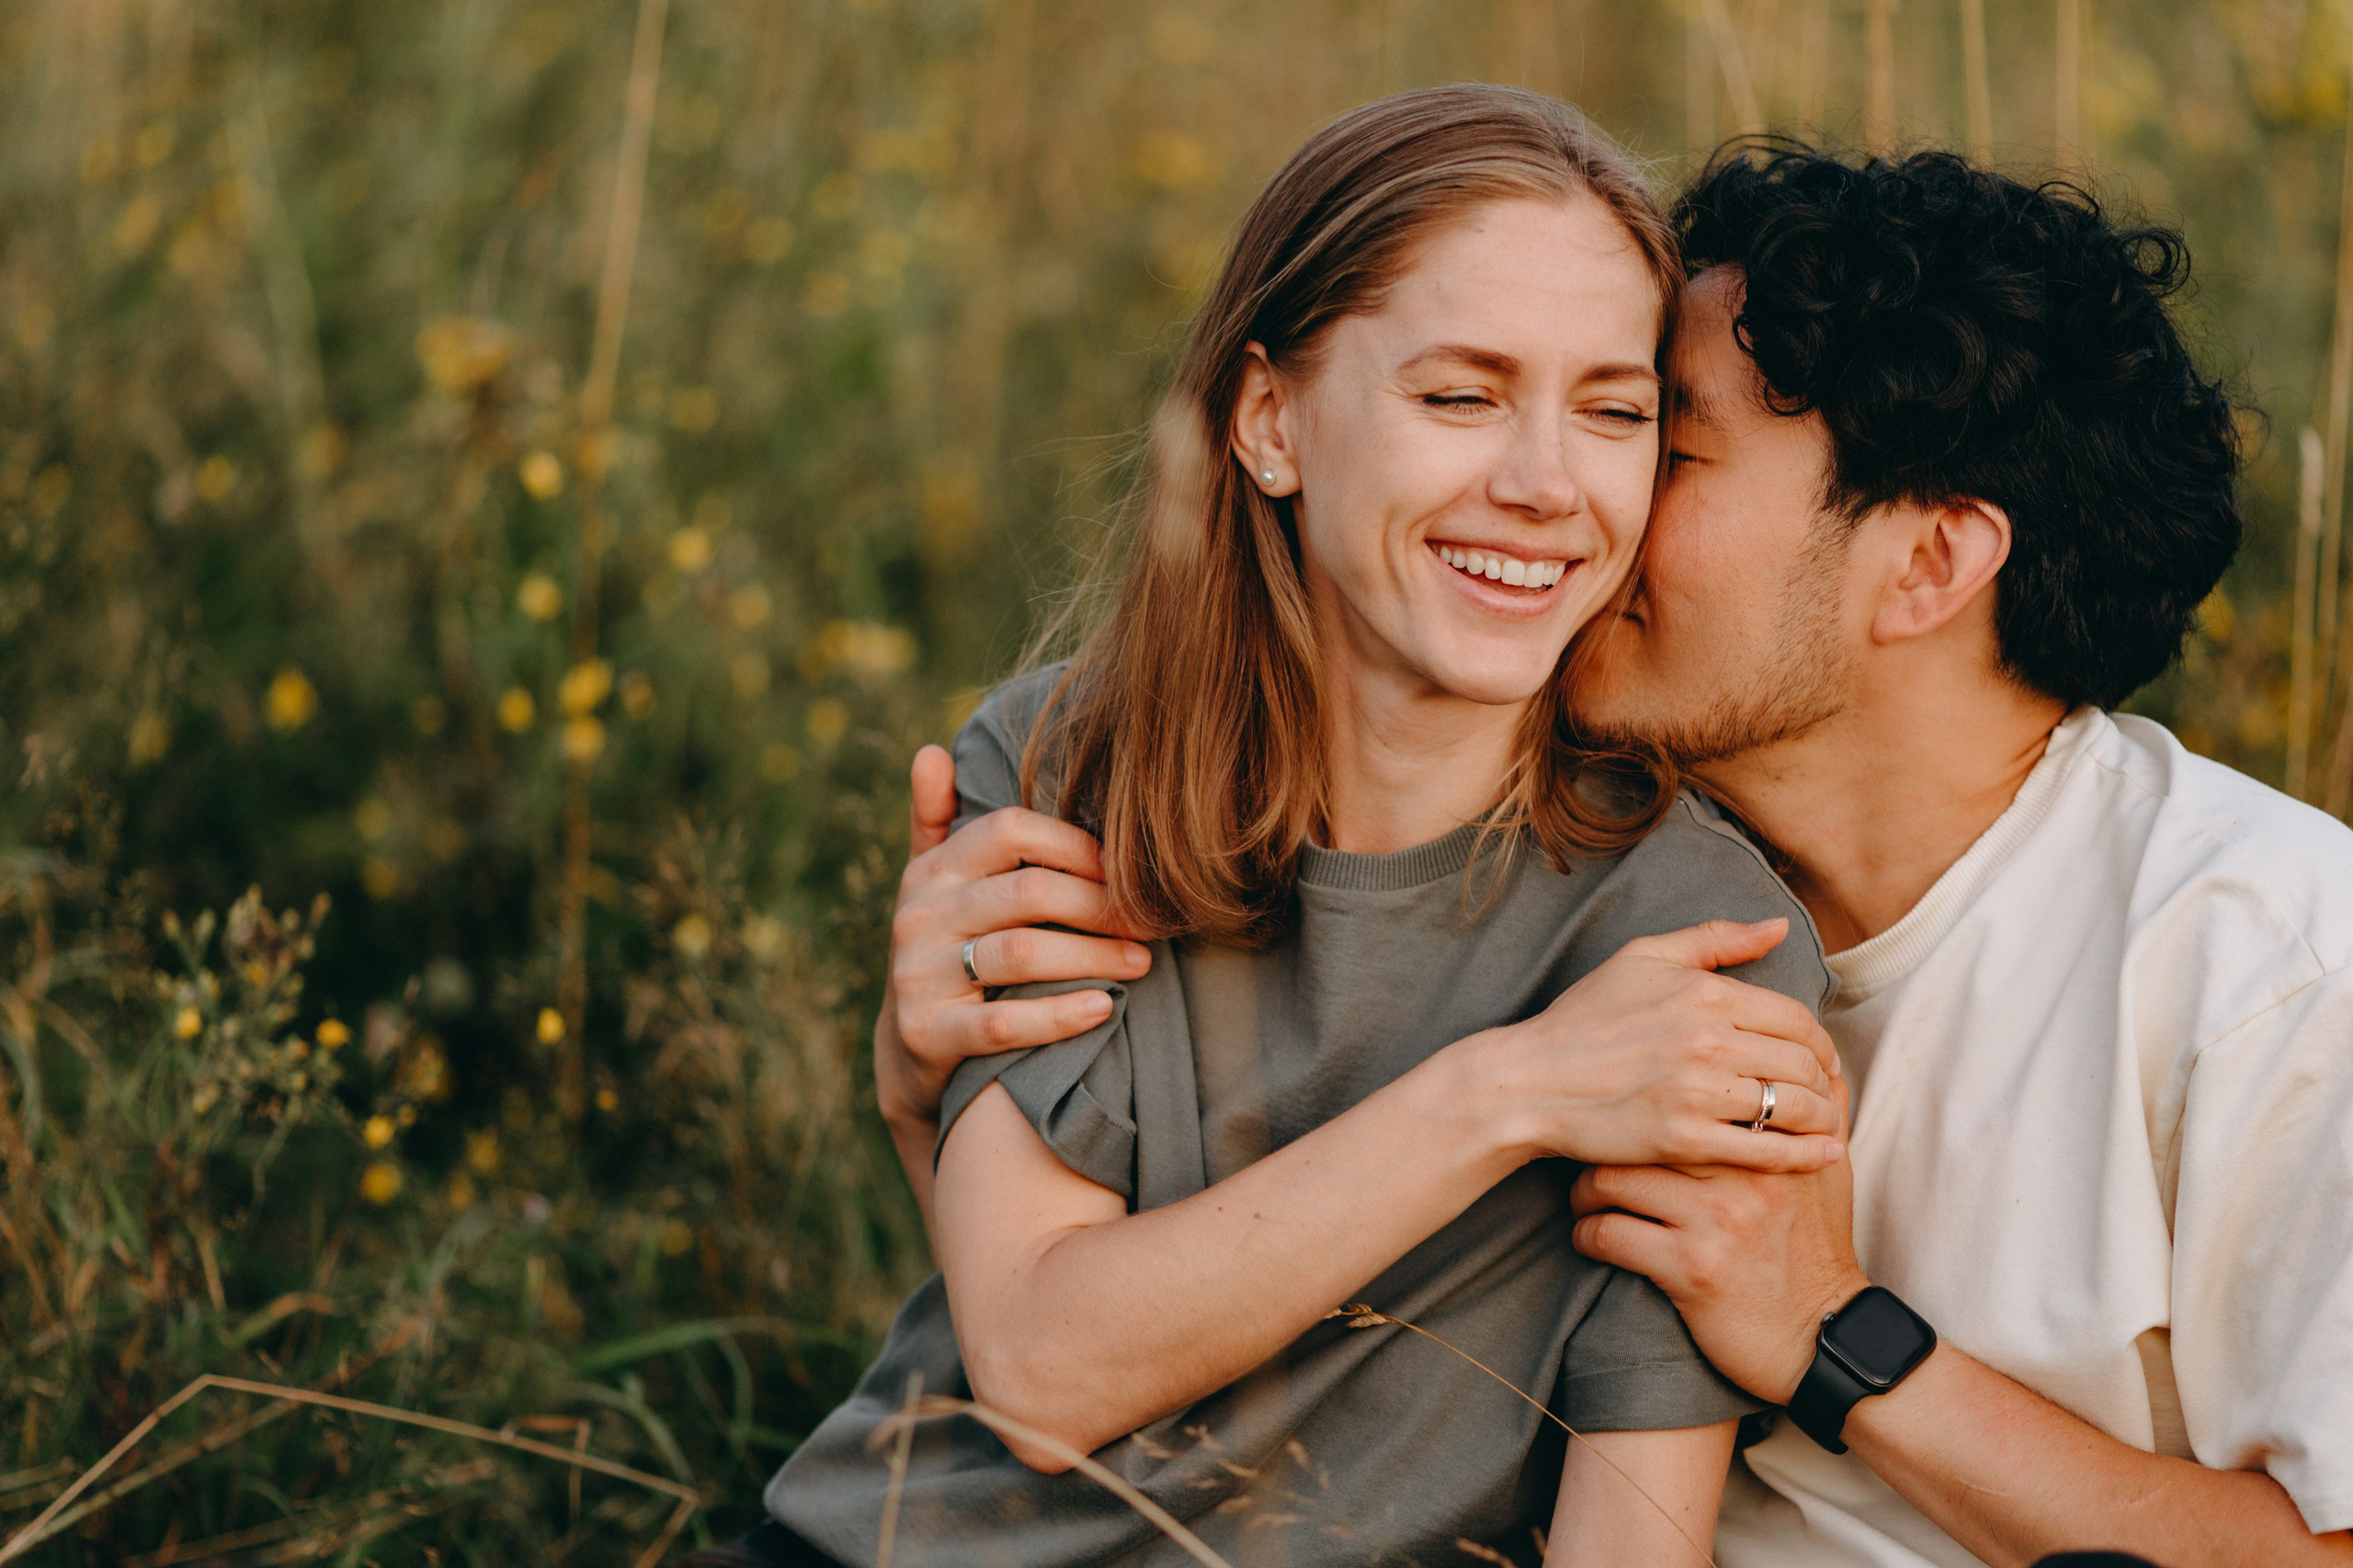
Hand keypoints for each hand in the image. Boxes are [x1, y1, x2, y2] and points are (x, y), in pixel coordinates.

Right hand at [874, 745, 1152, 1134]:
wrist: (910, 1050)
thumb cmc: (949, 949)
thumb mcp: (934, 882)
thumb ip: (937, 818)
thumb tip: (931, 751)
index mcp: (932, 869)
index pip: (1010, 829)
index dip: (1075, 844)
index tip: (1124, 869)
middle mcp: (918, 915)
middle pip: (1028, 892)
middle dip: (1100, 905)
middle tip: (1150, 922)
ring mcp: (918, 975)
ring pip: (1022, 954)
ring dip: (1094, 957)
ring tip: (1141, 961)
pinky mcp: (927, 1034)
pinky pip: (1003, 1022)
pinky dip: (1060, 1015)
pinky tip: (1103, 1008)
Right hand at [1463, 918, 1846, 1174]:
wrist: (1529, 1082)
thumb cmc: (1583, 1018)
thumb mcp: (1642, 958)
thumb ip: (1714, 939)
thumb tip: (1778, 927)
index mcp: (1704, 993)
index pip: (1796, 1018)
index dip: (1820, 1042)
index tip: (1822, 1058)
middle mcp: (1708, 1040)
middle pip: (1802, 1063)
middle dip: (1824, 1081)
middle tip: (1825, 1093)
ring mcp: (1696, 1093)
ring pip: (1793, 1106)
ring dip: (1820, 1117)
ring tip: (1822, 1123)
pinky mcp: (1684, 1139)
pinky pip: (1766, 1151)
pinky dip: (1805, 1155)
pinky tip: (1823, 1155)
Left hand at [1569, 1079, 1866, 1401]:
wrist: (1824, 1338)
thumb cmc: (1817, 1251)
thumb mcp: (1829, 1177)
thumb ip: (1821, 1118)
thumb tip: (1818, 1060)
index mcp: (1773, 1143)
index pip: (1687, 1092)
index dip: (1639, 1101)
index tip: (1620, 1115)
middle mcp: (1745, 1174)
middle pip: (1639, 1128)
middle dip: (1601, 1141)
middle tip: (1586, 1152)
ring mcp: (1717, 1220)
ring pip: (1612, 1177)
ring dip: (1585, 1191)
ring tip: (1585, 1199)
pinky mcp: (1692, 1268)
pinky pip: (1609, 1234)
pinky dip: (1587, 1235)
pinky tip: (1591, 1238)